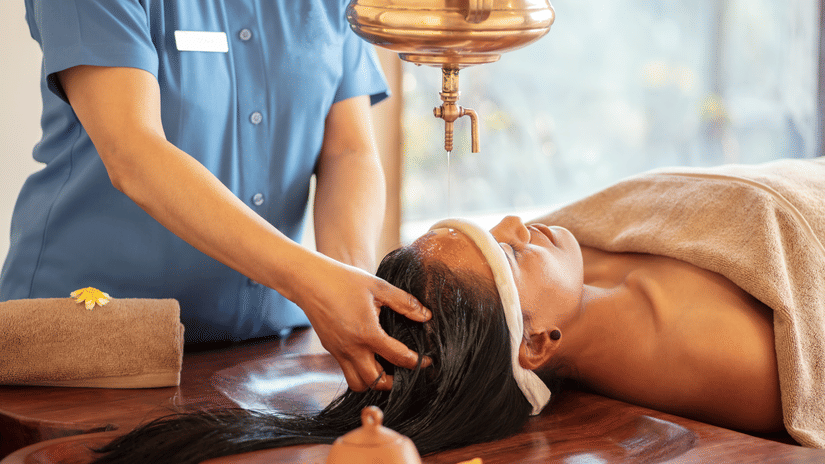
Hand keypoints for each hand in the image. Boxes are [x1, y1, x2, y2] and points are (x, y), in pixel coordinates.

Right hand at [294, 256, 431, 391]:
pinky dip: (360, 371)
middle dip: (393, 382)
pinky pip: (346, 371)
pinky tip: (370, 356)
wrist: (309, 281)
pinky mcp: (330, 350)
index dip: (417, 362)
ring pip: (357, 384)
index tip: (427, 360)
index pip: (398, 358)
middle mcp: (351, 348)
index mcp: (367, 333)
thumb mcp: (378, 287)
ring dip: (373, 381)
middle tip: (405, 371)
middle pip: (375, 382)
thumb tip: (426, 316)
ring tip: (386, 369)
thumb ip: (404, 303)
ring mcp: (338, 352)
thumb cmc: (344, 280)